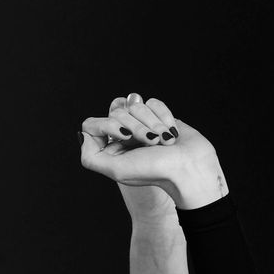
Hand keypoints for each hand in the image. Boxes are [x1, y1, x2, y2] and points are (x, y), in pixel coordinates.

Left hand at [79, 95, 226, 210]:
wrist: (190, 168)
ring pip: (136, 105)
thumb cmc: (155, 171)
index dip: (109, 125)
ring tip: (164, 142)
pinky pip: (154, 103)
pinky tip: (171, 133)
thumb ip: (91, 156)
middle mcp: (124, 137)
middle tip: (151, 143)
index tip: (125, 136)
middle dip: (137, 127)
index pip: (93, 124)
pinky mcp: (160, 117)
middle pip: (117, 112)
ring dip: (153, 124)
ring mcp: (142, 125)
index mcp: (110, 150)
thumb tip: (83, 134)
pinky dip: (164, 117)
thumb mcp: (116, 170)